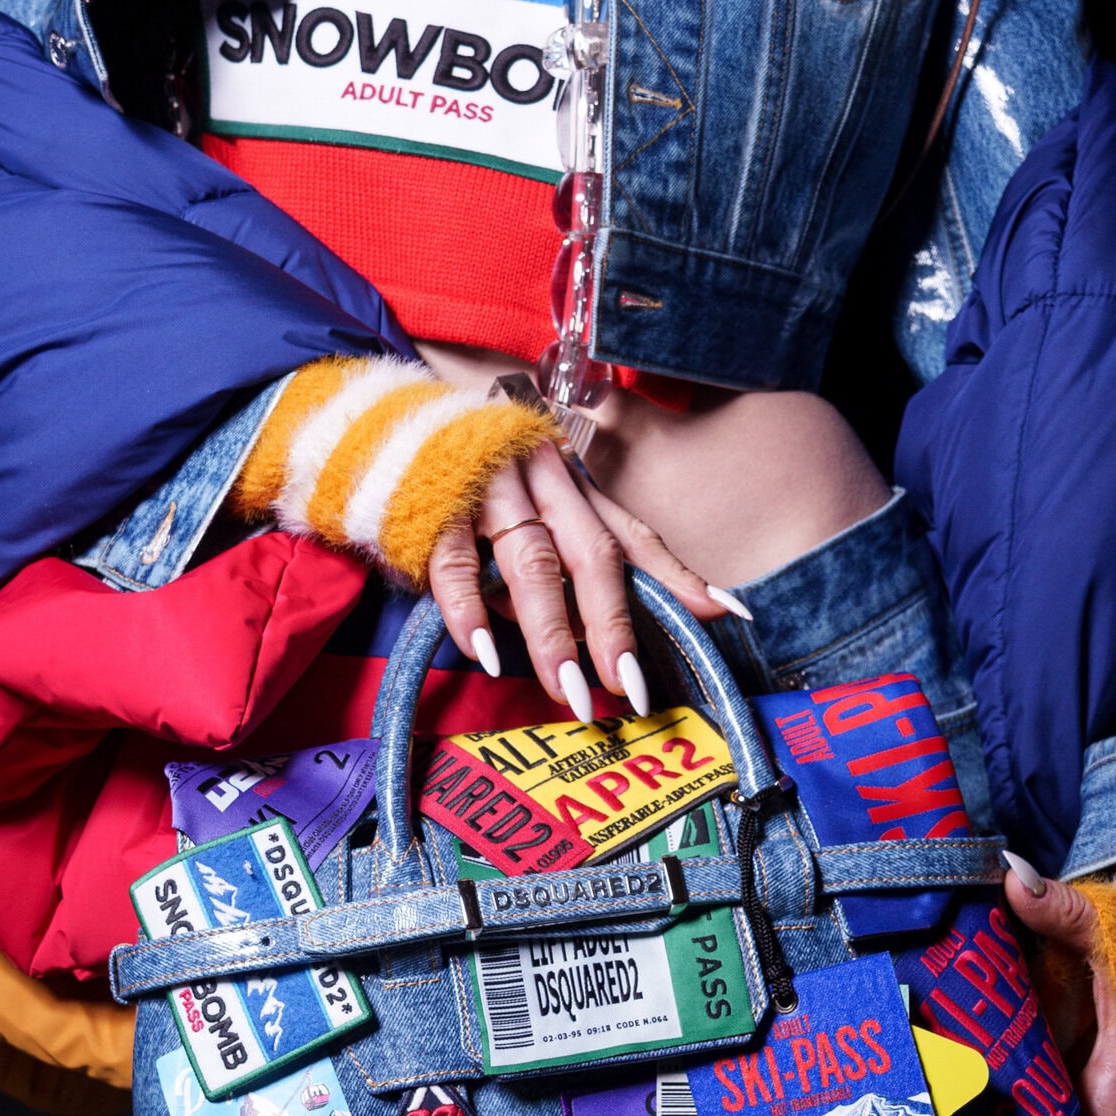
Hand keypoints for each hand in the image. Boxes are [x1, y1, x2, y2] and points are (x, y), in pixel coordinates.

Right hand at [426, 443, 733, 714]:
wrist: (389, 428)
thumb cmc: (478, 485)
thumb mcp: (539, 516)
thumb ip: (586, 564)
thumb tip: (660, 622)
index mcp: (574, 487)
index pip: (634, 537)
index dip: (677, 577)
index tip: (725, 616)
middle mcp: (543, 482)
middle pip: (590, 553)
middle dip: (611, 622)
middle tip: (628, 684)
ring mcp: (488, 490)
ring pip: (531, 562)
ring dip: (551, 630)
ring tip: (566, 687)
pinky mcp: (433, 506)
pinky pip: (455, 563)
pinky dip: (469, 610)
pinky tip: (484, 653)